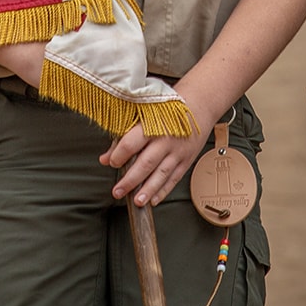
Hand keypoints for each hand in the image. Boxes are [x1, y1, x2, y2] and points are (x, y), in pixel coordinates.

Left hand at [101, 99, 217, 207]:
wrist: (199, 105)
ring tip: (137, 201)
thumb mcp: (144, 115)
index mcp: (152, 125)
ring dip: (148, 190)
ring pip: (161, 174)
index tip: (111, 162)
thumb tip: (105, 158)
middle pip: (146, 163)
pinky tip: (153, 199)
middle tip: (118, 191)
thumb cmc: (167, 109)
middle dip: (130, 180)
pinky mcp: (186, 160)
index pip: (132, 143)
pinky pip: (174, 179)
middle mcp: (166, 139)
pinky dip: (163, 191)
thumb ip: (123, 137)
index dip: (119, 155)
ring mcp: (178, 151)